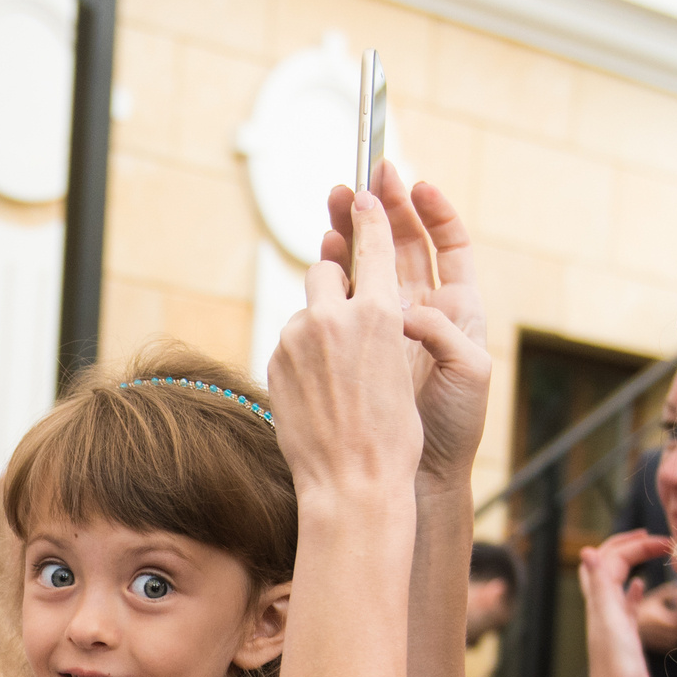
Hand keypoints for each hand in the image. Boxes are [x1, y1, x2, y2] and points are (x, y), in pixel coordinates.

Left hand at [271, 187, 427, 512]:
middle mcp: (336, 316)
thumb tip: (366, 310)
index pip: (373, 244)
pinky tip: (318, 394)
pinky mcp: (276, 360)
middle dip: (333, 278)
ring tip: (336, 375)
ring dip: (317, 327)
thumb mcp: (400, 371)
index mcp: (381, 313)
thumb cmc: (391, 438)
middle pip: (326, 268)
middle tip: (342, 303)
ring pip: (305, 310)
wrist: (351, 485)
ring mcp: (300, 337)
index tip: (363, 191)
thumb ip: (380, 329)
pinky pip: (290, 343)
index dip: (369, 215)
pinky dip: (303, 357)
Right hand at [312, 163, 491, 497]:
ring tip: (334, 209)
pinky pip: (347, 299)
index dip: (432, 210)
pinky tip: (326, 254)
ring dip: (352, 234)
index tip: (412, 184)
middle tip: (358, 179)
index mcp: (459, 307)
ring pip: (369, 266)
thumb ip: (445, 333)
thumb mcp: (468, 373)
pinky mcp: (359, 344)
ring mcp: (388, 325)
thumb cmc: (456, 424)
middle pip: (402, 244)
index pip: (447, 243)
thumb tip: (410, 308)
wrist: (423, 469)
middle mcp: (424, 309)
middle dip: (380, 209)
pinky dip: (336, 273)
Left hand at [580, 531, 668, 676]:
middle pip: (610, 565)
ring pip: (617, 582)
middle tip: (656, 538)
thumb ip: (599, 586)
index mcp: (599, 602)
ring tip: (651, 551)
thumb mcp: (610, 621)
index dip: (634, 545)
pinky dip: (632, 590)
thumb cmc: (616, 668)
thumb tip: (587, 551)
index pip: (611, 558)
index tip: (663, 541)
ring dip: (632, 563)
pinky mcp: (624, 636)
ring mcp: (613, 622)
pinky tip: (639, 587)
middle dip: (629, 546)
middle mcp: (602, 608)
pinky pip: (625, 605)